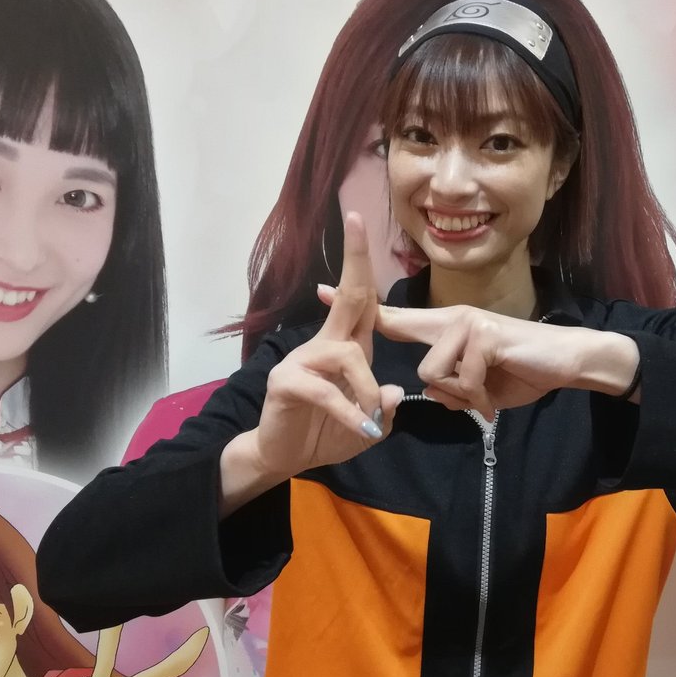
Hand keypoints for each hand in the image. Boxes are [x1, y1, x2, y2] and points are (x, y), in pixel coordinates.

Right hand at [241, 212, 403, 481]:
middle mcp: (325, 344)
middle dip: (355, 258)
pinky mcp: (287, 382)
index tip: (358, 219)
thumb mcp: (367, 427)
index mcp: (347, 346)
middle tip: (356, 220)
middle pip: (346, 295)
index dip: (361, 263)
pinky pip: (328, 391)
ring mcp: (302, 359)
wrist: (283, 456)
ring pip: (349, 356)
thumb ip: (382, 411)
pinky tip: (358, 430)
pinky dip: (349, 412)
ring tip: (369, 423)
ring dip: (367, 391)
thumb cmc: (325, 434)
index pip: (361, 299)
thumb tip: (392, 392)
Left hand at [363, 303, 637, 416]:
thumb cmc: (525, 371)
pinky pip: (460, 379)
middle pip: (412, 349)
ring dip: (461, 395)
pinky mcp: (482, 334)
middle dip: (427, 371)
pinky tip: (495, 394)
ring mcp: (466, 322)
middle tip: (440, 369)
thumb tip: (433, 395)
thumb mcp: (480, 390)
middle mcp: (452, 318)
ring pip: (433, 373)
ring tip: (486, 392)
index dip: (358, 305)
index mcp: (446, 328)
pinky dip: (477, 397)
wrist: (569, 361)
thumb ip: (453, 390)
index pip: (395, 316)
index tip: (321, 290)